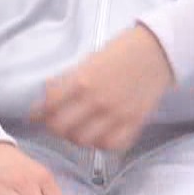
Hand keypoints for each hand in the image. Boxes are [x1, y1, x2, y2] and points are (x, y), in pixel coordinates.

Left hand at [31, 25, 173, 152]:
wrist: (157, 50)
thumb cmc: (119, 52)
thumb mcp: (87, 62)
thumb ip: (66, 81)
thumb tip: (46, 95)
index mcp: (82, 81)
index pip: (50, 107)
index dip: (38, 114)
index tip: (36, 116)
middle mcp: (97, 100)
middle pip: (62, 129)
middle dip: (54, 128)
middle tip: (56, 124)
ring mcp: (117, 113)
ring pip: (84, 141)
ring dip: (76, 138)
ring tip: (78, 130)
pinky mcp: (135, 121)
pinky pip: (112, 145)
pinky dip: (101, 144)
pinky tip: (99, 136)